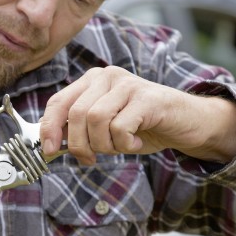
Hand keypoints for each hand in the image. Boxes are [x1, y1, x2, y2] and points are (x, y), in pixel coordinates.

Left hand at [39, 66, 235, 164]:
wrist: (185, 122)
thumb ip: (80, 130)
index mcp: (92, 80)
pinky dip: (124, 143)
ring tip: (118, 146)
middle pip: (76, 114)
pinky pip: (120, 126)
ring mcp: (128, 84)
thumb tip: (52, 146)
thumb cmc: (142, 126)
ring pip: (95, 119)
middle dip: (79, 144)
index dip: (50, 128)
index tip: (50, 150)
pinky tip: (136, 141)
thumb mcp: (104, 127)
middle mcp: (107, 76)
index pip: (58, 102)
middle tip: (91, 158)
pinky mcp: (147, 98)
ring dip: (103, 144)